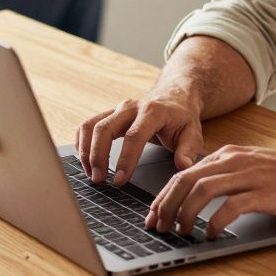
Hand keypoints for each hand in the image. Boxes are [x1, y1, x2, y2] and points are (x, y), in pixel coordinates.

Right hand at [75, 89, 204, 186]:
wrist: (175, 95)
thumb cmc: (182, 116)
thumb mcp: (193, 132)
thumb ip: (189, 149)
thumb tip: (183, 166)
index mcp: (153, 112)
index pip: (134, 136)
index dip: (124, 159)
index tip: (119, 180)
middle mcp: (131, 107)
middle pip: (105, 129)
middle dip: (97, 156)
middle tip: (98, 180)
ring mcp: (117, 109)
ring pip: (91, 125)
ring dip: (86, 151)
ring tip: (90, 174)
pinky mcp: (109, 113)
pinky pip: (88, 125)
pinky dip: (82, 142)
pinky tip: (85, 160)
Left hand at [144, 145, 275, 238]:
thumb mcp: (252, 166)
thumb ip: (227, 174)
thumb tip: (197, 193)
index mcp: (229, 154)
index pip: (185, 172)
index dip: (164, 195)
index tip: (154, 214)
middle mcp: (235, 160)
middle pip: (186, 179)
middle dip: (166, 204)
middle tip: (157, 225)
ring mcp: (249, 175)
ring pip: (202, 190)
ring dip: (184, 212)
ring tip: (179, 230)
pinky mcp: (263, 192)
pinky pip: (229, 206)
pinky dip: (215, 221)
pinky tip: (210, 233)